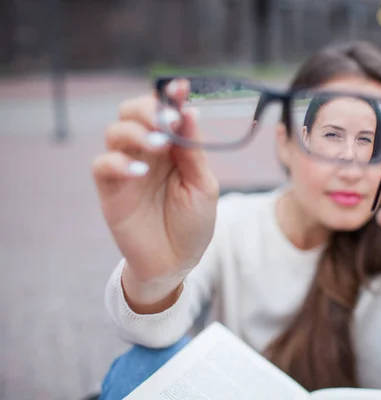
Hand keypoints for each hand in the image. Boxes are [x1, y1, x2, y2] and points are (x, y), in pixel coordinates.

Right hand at [92, 78, 218, 282]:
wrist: (176, 261)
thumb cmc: (193, 223)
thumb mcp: (203, 186)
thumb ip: (193, 151)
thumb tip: (190, 111)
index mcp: (172, 147)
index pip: (165, 111)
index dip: (170, 96)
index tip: (182, 86)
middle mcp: (147, 152)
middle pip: (132, 112)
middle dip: (148, 109)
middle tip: (168, 120)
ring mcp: (127, 168)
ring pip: (115, 132)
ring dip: (137, 132)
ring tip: (160, 145)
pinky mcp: (110, 189)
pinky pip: (103, 165)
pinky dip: (119, 162)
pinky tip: (140, 172)